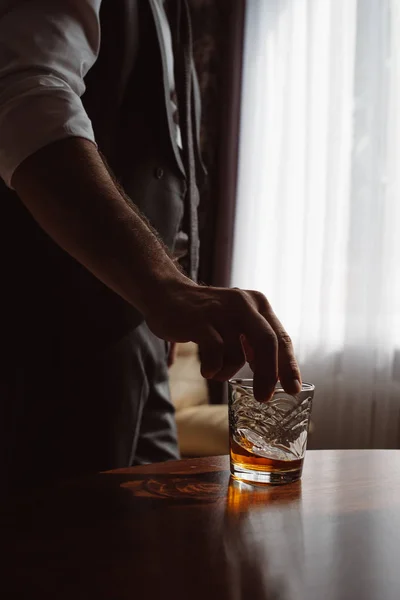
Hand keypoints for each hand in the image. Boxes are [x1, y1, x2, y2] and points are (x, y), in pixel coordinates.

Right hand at [145, 279, 300, 401]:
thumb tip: (273, 376)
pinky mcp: (200, 320)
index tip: (293, 388)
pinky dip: (213, 368)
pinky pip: (215, 353)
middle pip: (267, 342)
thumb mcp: (237, 322)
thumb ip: (254, 342)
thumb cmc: (207, 316)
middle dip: (268, 374)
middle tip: (264, 397)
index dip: (288, 365)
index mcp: (258, 304)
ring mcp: (221, 310)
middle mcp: (243, 303)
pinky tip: (207, 370)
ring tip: (216, 371)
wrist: (168, 296)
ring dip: (228, 371)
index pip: (281, 337)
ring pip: (237, 353)